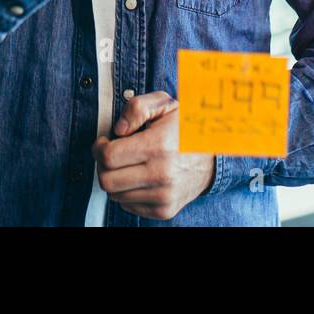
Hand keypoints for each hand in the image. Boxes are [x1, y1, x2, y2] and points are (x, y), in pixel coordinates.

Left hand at [91, 91, 214, 220]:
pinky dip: (128, 192)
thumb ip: (137, 107)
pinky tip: (139, 178)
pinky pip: (129, 206)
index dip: (99, 148)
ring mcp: (164, 196)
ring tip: (129, 165)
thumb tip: (118, 131)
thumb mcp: (164, 103)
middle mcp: (162, 175)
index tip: (104, 142)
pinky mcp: (165, 210)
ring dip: (116, 179)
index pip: (109, 157)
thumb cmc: (185, 127)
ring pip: (115, 196)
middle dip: (103, 166)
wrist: (214, 155)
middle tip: (111, 155)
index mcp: (158, 146)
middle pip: (107, 181)